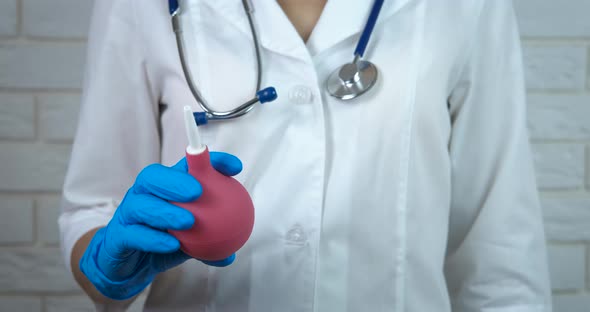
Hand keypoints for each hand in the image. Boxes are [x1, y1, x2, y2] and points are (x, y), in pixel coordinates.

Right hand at [79, 152, 242, 299]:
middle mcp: (144, 194)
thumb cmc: (160, 243)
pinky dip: (153, 238)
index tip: (234, 167)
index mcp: (165, 188)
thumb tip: (232, 253)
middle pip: (154, 176)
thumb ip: (209, 246)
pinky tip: (172, 244)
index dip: (208, 160)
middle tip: (198, 192)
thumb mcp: (189, 243)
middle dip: (176, 180)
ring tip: (189, 222)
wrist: (126, 267)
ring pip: (141, 204)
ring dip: (165, 211)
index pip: (185, 166)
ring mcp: (128, 213)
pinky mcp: (117, 236)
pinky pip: (133, 234)